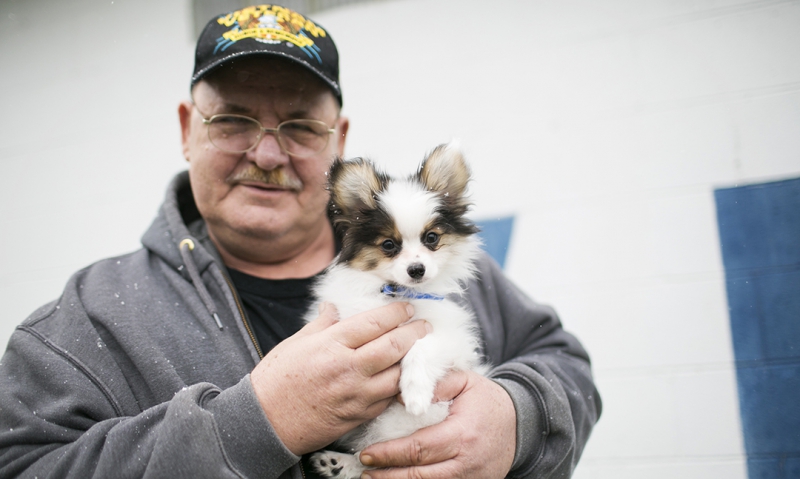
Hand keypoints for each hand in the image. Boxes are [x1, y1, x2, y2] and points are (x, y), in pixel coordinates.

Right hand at [250, 302, 429, 454]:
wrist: (265, 422)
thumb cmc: (277, 379)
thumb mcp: (296, 343)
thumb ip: (321, 324)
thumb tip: (333, 307)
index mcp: (331, 344)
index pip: (374, 322)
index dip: (396, 312)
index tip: (407, 307)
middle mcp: (348, 367)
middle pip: (393, 346)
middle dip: (414, 333)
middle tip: (424, 326)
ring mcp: (356, 394)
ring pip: (397, 374)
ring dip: (412, 361)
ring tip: (419, 351)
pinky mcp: (359, 415)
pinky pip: (387, 398)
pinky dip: (398, 386)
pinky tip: (402, 377)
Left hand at [359, 370, 516, 478]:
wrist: (520, 424)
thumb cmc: (486, 401)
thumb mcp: (464, 382)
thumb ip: (434, 385)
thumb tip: (400, 395)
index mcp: (463, 434)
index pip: (419, 448)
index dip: (390, 453)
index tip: (368, 452)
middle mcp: (467, 463)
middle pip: (420, 475)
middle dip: (387, 474)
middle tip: (365, 468)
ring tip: (373, 478)